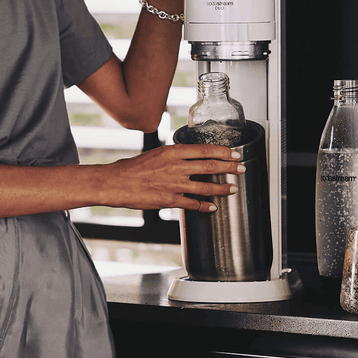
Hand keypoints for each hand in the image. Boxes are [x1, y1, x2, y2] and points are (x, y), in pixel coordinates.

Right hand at [102, 142, 244, 211]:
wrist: (116, 182)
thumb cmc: (133, 168)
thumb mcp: (157, 154)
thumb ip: (175, 156)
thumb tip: (190, 158)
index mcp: (173, 152)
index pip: (205, 149)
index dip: (223, 152)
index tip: (235, 154)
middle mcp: (176, 166)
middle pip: (210, 165)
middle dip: (230, 167)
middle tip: (241, 168)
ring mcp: (174, 184)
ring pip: (205, 185)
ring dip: (222, 188)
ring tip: (233, 189)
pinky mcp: (169, 200)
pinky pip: (192, 204)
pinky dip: (205, 206)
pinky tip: (213, 207)